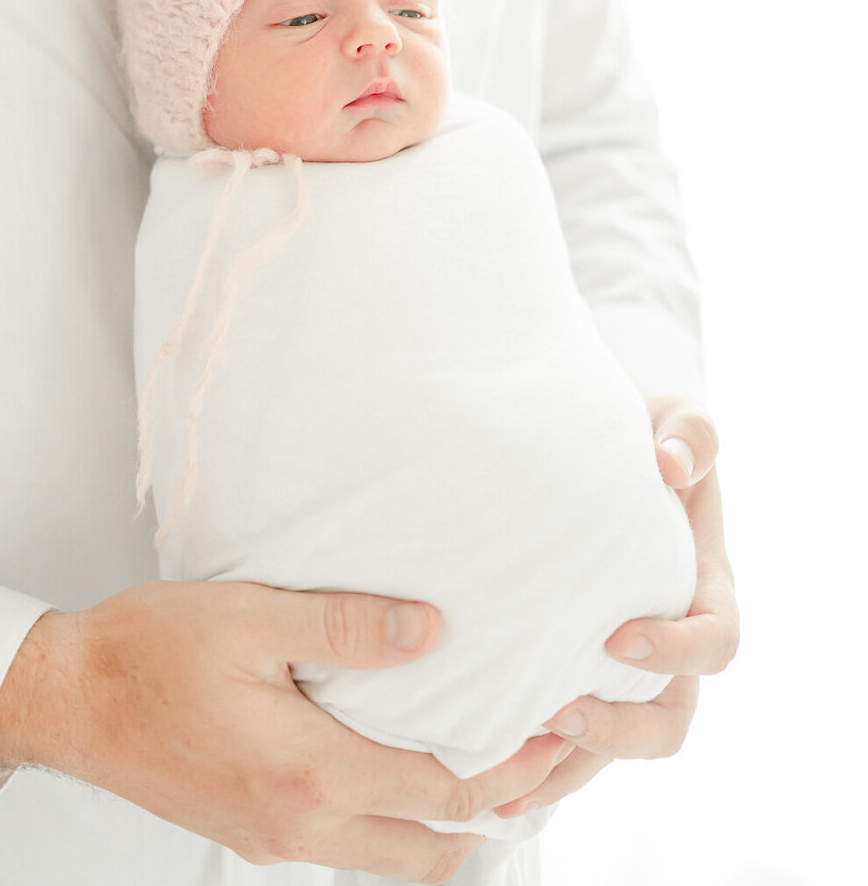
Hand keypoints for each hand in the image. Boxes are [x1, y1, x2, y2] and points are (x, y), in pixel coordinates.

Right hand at [0, 580, 571, 880]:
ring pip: (393, 859)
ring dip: (449, 824)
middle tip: (544, 760)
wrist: (68, 700)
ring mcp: (275, 839)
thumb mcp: (249, 616)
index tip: (557, 727)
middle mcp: (300, 825)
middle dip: (498, 809)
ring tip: (488, 764)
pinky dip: (397, 821)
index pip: (443, 789)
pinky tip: (402, 768)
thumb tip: (430, 629)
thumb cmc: (148, 652)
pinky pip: (351, 844)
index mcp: (308, 774)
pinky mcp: (255, 832)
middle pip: (433, 848)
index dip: (510, 763)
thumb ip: (342, 625)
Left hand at [496, 397, 739, 818]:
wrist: (591, 454)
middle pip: (669, 720)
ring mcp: (623, 669)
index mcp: (702, 588)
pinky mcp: (576, 674)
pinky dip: (535, 767)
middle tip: (557, 711)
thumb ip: (690, 434)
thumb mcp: (675, 420)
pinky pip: (567, 740)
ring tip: (511, 773)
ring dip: (568, 767)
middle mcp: (668, 642)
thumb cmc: (644, 437)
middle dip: (619, 731)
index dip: (677, 652)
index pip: (716, 642)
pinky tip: (487, 783)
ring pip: (613, 746)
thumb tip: (671, 464)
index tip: (618, 638)